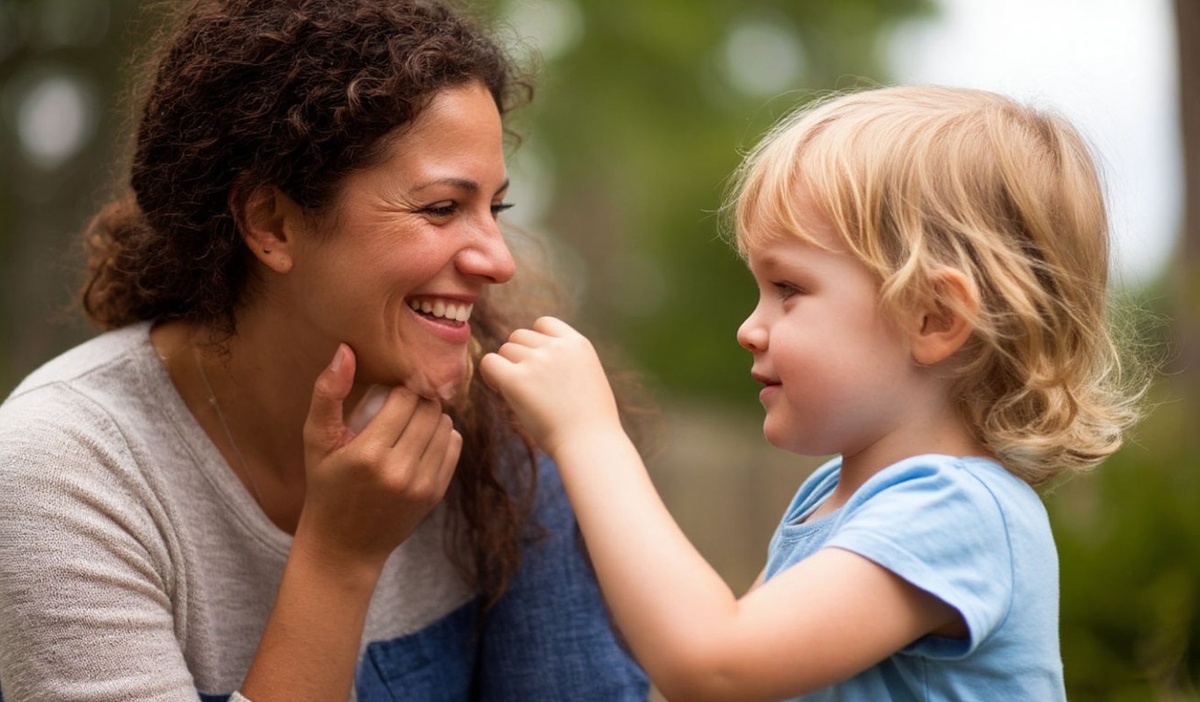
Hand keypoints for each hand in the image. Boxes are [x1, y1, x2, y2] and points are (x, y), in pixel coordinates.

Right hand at [298, 344, 461, 570]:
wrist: (343, 546)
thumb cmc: (325, 486)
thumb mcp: (316, 441)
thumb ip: (328, 393)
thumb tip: (346, 350)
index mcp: (367, 453)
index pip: (405, 397)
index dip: (400, 387)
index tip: (390, 390)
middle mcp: (399, 470)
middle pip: (429, 409)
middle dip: (418, 400)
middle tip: (402, 402)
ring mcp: (421, 485)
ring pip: (445, 425)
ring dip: (432, 416)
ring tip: (411, 420)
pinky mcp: (435, 495)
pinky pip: (453, 447)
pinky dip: (442, 436)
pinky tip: (422, 439)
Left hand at [479, 316, 621, 457]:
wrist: (590, 444)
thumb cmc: (590, 422)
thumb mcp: (588, 378)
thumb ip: (566, 361)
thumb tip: (534, 359)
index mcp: (578, 344)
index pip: (543, 324)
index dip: (534, 341)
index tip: (536, 363)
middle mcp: (557, 347)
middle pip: (519, 336)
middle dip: (518, 357)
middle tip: (523, 383)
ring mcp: (536, 361)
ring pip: (505, 350)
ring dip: (506, 367)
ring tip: (515, 392)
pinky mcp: (517, 379)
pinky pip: (489, 363)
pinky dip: (490, 375)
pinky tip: (497, 389)